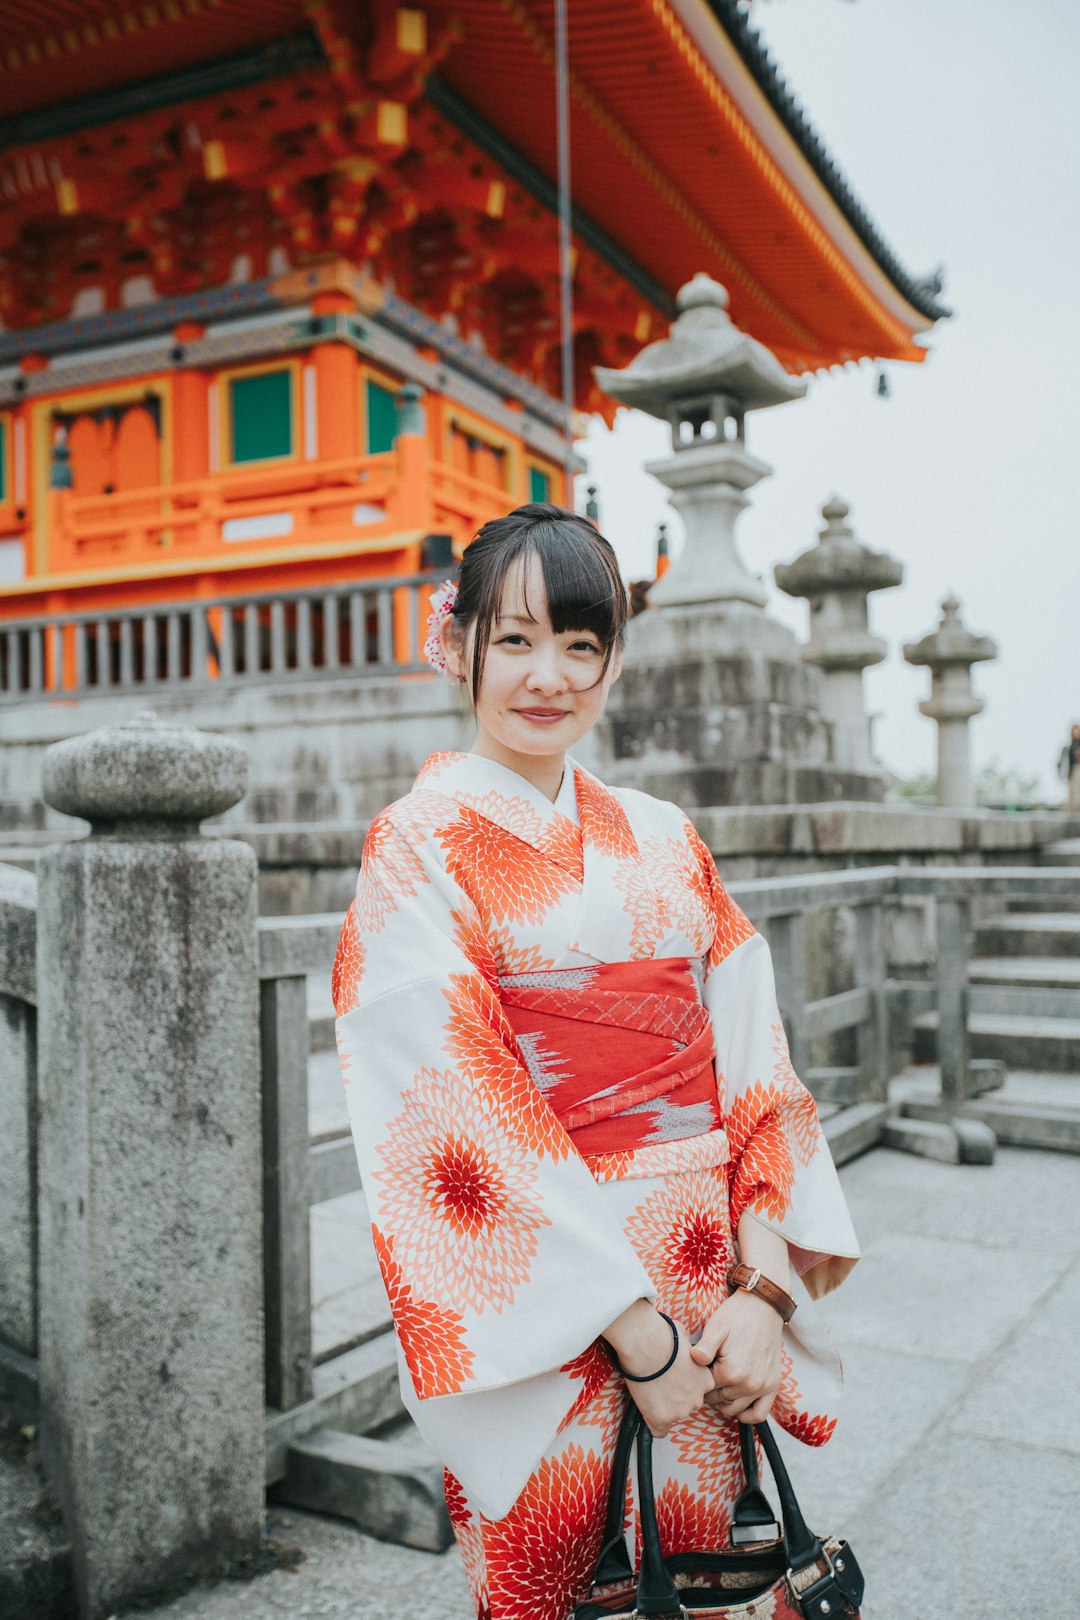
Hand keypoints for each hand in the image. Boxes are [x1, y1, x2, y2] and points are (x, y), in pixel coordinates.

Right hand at [603, 1301, 711, 1437]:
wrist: (645, 1344)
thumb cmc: (662, 1335)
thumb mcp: (684, 1336)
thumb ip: (689, 1347)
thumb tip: (683, 1339)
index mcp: (705, 1380)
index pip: (699, 1392)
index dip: (685, 1384)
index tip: (675, 1378)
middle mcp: (696, 1399)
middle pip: (687, 1404)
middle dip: (676, 1396)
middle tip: (661, 1382)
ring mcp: (679, 1411)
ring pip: (672, 1415)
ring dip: (663, 1406)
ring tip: (650, 1388)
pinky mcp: (661, 1418)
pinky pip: (658, 1430)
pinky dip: (653, 1422)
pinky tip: (647, 1411)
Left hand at [690, 1288, 783, 1423]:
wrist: (763, 1306)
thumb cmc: (736, 1315)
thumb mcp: (715, 1328)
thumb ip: (704, 1348)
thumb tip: (693, 1360)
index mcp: (731, 1372)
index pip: (706, 1389)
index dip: (699, 1378)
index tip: (699, 1367)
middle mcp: (749, 1384)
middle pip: (719, 1400)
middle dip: (711, 1389)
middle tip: (709, 1372)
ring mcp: (763, 1387)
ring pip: (735, 1409)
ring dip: (725, 1400)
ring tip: (721, 1382)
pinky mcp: (773, 1385)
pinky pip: (760, 1413)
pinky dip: (747, 1415)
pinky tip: (738, 1404)